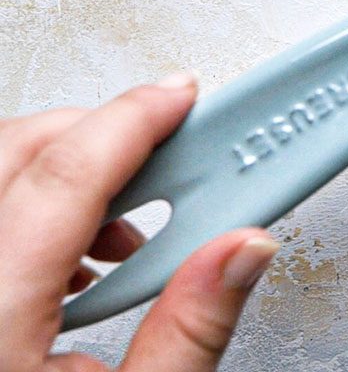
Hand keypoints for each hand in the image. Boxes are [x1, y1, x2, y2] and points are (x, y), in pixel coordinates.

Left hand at [0, 74, 275, 371]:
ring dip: (62, 171)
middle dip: (98, 131)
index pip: (65, 174)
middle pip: (18, 150)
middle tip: (168, 149)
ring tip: (121, 231)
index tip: (184, 96)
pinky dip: (29, 206)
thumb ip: (188, 332)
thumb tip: (243, 248)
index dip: (135, 120)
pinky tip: (72, 262)